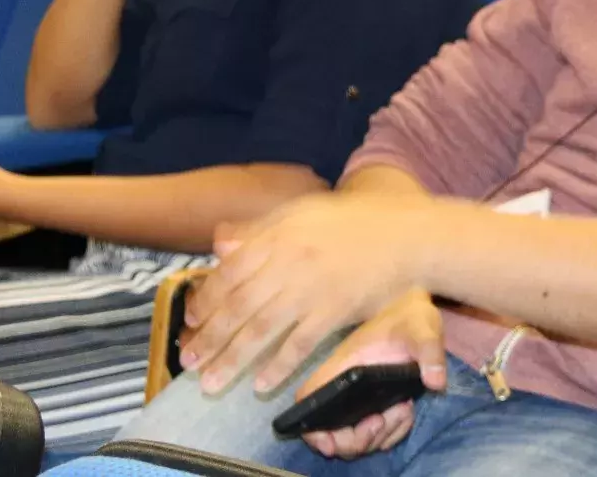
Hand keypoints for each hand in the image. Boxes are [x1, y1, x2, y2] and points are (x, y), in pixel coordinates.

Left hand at [179, 192, 428, 393]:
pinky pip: (300, 344)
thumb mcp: (305, 211)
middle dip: (210, 338)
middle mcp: (290, 261)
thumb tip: (221, 246)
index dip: (206, 300)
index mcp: (280, 234)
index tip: (191, 321)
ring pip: (262, 329)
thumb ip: (261, 229)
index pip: (230, 271)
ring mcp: (313, 287)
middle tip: (188, 363)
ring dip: (232, 360)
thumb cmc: (356, 221)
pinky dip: (278, 366)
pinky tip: (261, 384)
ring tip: (211, 383)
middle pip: (239, 306)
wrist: (408, 232)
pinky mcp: (336, 310)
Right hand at [297, 289, 446, 459]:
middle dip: (356, 440)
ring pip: (356, 437)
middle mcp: (344, 385)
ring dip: (379, 437)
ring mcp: (359, 397)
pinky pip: (377, 433)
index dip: (312, 427)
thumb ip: (429, 351)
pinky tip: (407, 413)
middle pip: (332, 432)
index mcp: (342, 367)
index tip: (334, 440)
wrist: (418, 310)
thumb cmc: (412, 316)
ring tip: (402, 410)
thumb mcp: (422, 329)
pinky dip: (392, 433)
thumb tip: (435, 382)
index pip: (309, 400)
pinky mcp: (376, 403)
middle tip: (380, 421)